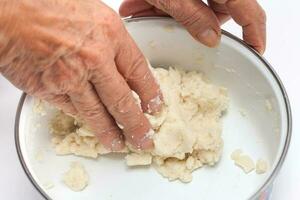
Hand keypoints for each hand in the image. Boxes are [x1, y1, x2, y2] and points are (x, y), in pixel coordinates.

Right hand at [0, 0, 162, 149]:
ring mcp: (71, 77)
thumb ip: (110, 40)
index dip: (150, 93)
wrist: (8, 10)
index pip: (139, 72)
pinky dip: (83, 119)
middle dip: (136, 125)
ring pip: (97, 114)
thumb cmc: (45, 3)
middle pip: (122, 101)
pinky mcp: (49, 90)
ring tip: (119, 144)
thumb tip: (122, 63)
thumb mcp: (92, 12)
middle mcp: (94, 58)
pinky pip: (72, 110)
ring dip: (110, 133)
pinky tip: (92, 126)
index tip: (155, 106)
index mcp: (110, 34)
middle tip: (144, 138)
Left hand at [120, 0, 265, 53]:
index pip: (250, 13)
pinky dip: (158, 2)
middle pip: (215, 11)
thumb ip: (193, 15)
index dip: (256, 34)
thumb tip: (211, 37)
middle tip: (168, 29)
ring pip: (192, 5)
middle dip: (190, 24)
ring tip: (140, 12)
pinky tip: (136, 5)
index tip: (255, 51)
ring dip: (165, 13)